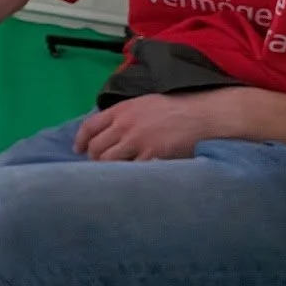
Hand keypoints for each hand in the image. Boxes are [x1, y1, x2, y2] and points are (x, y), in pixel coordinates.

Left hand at [72, 90, 252, 161]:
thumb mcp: (147, 103)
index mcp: (123, 110)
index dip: (81, 141)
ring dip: (108, 171)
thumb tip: (111, 130)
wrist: (207, 115)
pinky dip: (127, 178)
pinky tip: (129, 182)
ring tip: (113, 177)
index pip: (89, 126)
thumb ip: (127, 115)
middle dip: (94, 160)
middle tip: (99, 168)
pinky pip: (130, 172)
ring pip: (108, 163)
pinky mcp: (152, 156)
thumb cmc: (180, 108)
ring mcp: (138, 142)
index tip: (78, 150)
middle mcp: (125, 125)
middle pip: (96, 149)